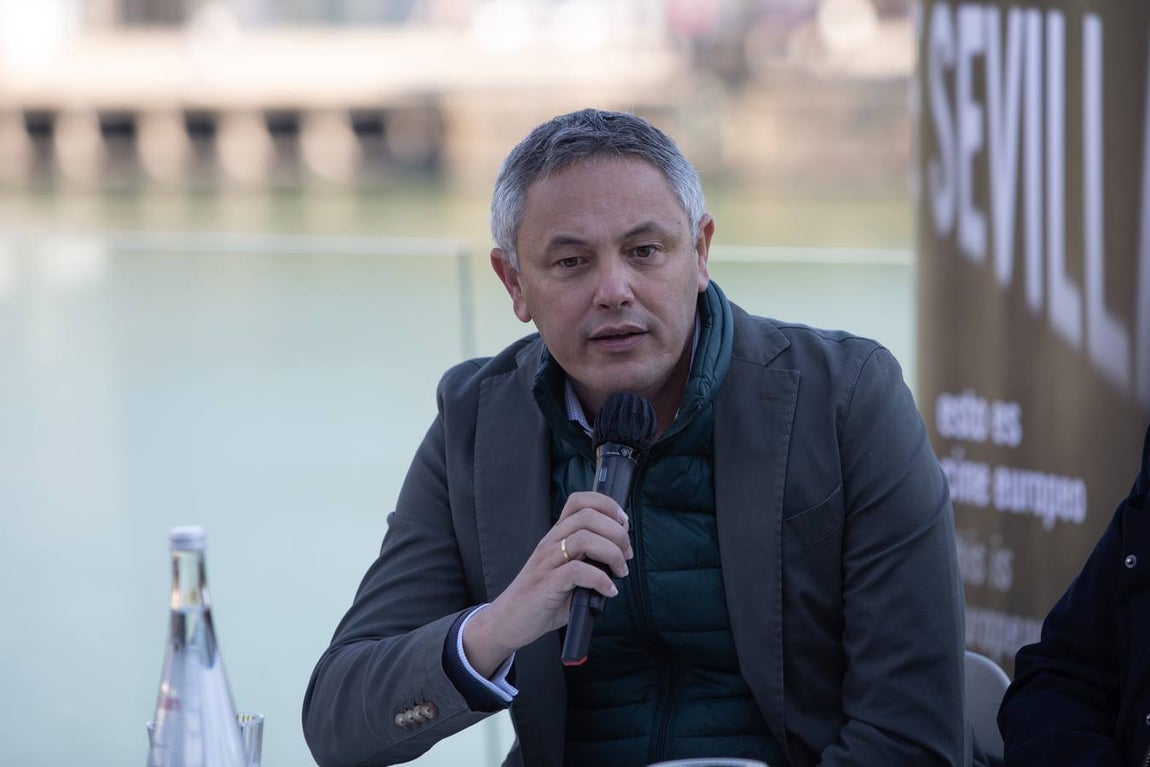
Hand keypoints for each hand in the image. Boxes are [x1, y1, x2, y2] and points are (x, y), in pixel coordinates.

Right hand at [462, 491, 632, 676]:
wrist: (508, 620)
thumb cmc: (542, 597)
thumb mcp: (566, 571)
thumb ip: (589, 559)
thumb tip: (621, 557)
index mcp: (556, 535)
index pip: (579, 501)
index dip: (607, 505)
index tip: (624, 524)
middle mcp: (551, 542)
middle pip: (588, 516)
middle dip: (617, 532)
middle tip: (627, 554)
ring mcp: (547, 561)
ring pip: (585, 538)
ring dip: (613, 554)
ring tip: (621, 571)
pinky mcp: (547, 584)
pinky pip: (579, 571)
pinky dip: (601, 580)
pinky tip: (608, 591)